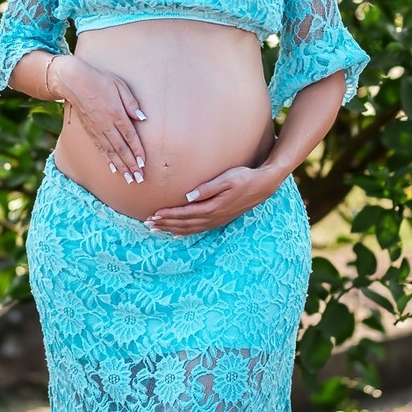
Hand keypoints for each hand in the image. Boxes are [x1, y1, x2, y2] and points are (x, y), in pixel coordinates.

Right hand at [55, 55, 147, 184]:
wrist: (73, 82)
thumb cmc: (99, 80)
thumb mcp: (120, 85)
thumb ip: (131, 103)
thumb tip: (142, 118)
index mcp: (116, 113)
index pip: (130, 136)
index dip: (137, 151)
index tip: (144, 163)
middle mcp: (106, 125)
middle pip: (121, 149)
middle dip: (131, 165)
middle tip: (139, 179)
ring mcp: (97, 130)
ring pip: (111, 152)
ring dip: (121, 167)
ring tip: (129, 179)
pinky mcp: (90, 131)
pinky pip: (100, 149)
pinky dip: (108, 160)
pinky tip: (113, 169)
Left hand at [146, 164, 282, 233]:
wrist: (263, 186)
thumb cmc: (244, 178)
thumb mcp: (227, 179)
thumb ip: (208, 188)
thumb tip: (188, 196)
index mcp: (213, 207)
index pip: (185, 213)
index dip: (168, 215)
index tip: (153, 215)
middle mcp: (214, 217)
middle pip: (184, 224)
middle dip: (165, 224)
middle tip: (148, 223)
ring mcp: (217, 220)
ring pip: (190, 229)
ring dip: (172, 229)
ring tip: (156, 229)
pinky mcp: (220, 220)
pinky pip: (199, 230)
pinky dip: (185, 232)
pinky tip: (176, 234)